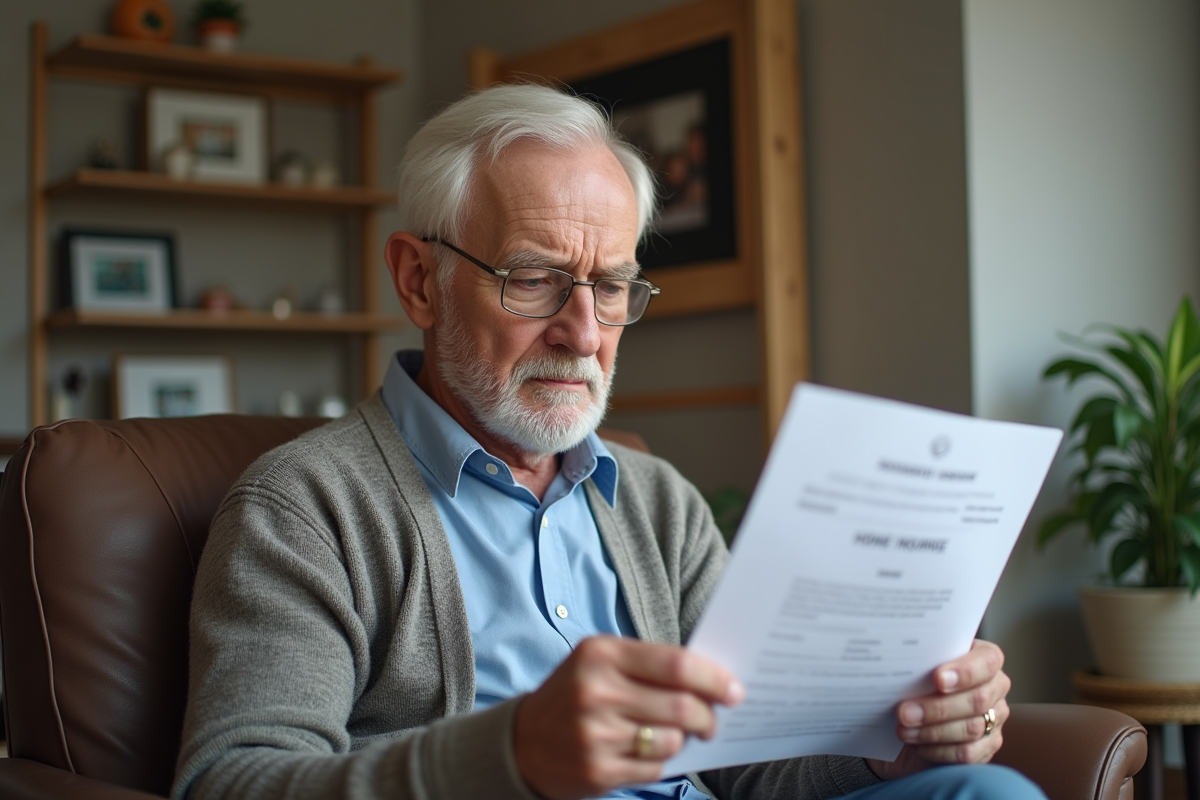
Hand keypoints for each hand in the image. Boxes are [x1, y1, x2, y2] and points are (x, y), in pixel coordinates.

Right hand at [513, 635, 743, 799]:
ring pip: (673, 740)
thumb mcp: (600, 663)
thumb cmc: (575, 694)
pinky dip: (663, 760)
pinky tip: (648, 751)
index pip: (676, 664)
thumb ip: (649, 664)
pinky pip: (656, 767)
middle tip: (713, 720)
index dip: (713, 679)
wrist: (522, 743)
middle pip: (682, 706)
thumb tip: (712, 680)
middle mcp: (596, 691)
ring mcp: (596, 734)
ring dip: (684, 740)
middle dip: (709, 716)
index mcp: (601, 654)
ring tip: (675, 735)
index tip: (735, 690)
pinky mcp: (598, 770)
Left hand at [865, 639, 1010, 780]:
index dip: (965, 671)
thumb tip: (901, 664)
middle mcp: (995, 687)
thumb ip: (919, 663)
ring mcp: (994, 718)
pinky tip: (918, 746)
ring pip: (972, 728)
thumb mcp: (916, 667)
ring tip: (904, 730)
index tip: (938, 679)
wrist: (908, 715)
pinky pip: (968, 753)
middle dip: (938, 708)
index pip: (987, 661)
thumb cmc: (914, 682)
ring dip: (933, 731)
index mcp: (983, 657)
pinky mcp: (987, 746)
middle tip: (904, 712)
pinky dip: (940, 750)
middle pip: (978, 699)